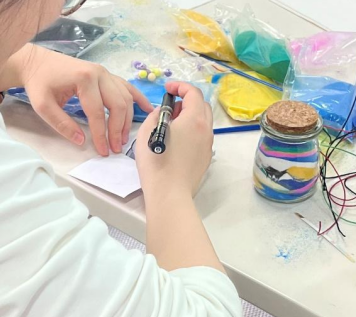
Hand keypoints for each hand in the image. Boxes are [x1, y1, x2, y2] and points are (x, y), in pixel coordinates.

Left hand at [1, 45, 152, 155]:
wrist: (38, 62)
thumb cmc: (39, 83)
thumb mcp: (43, 106)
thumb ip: (62, 124)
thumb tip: (82, 141)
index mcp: (84, 79)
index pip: (97, 113)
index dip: (102, 134)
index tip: (103, 151)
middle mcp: (99, 74)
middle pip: (117, 105)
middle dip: (118, 129)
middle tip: (115, 148)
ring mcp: (105, 73)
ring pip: (125, 98)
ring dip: (127, 120)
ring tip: (123, 138)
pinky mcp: (107, 75)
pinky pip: (127, 87)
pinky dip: (138, 99)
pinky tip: (148, 109)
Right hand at [135, 82, 212, 198]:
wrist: (169, 192)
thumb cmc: (156, 161)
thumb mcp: (147, 131)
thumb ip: (156, 114)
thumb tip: (162, 112)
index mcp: (194, 119)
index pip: (193, 93)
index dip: (180, 86)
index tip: (168, 88)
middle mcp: (206, 129)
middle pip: (202, 105)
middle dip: (187, 101)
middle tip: (170, 108)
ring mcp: (208, 144)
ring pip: (203, 122)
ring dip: (190, 117)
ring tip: (172, 125)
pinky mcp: (205, 158)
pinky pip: (201, 137)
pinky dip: (192, 131)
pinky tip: (177, 142)